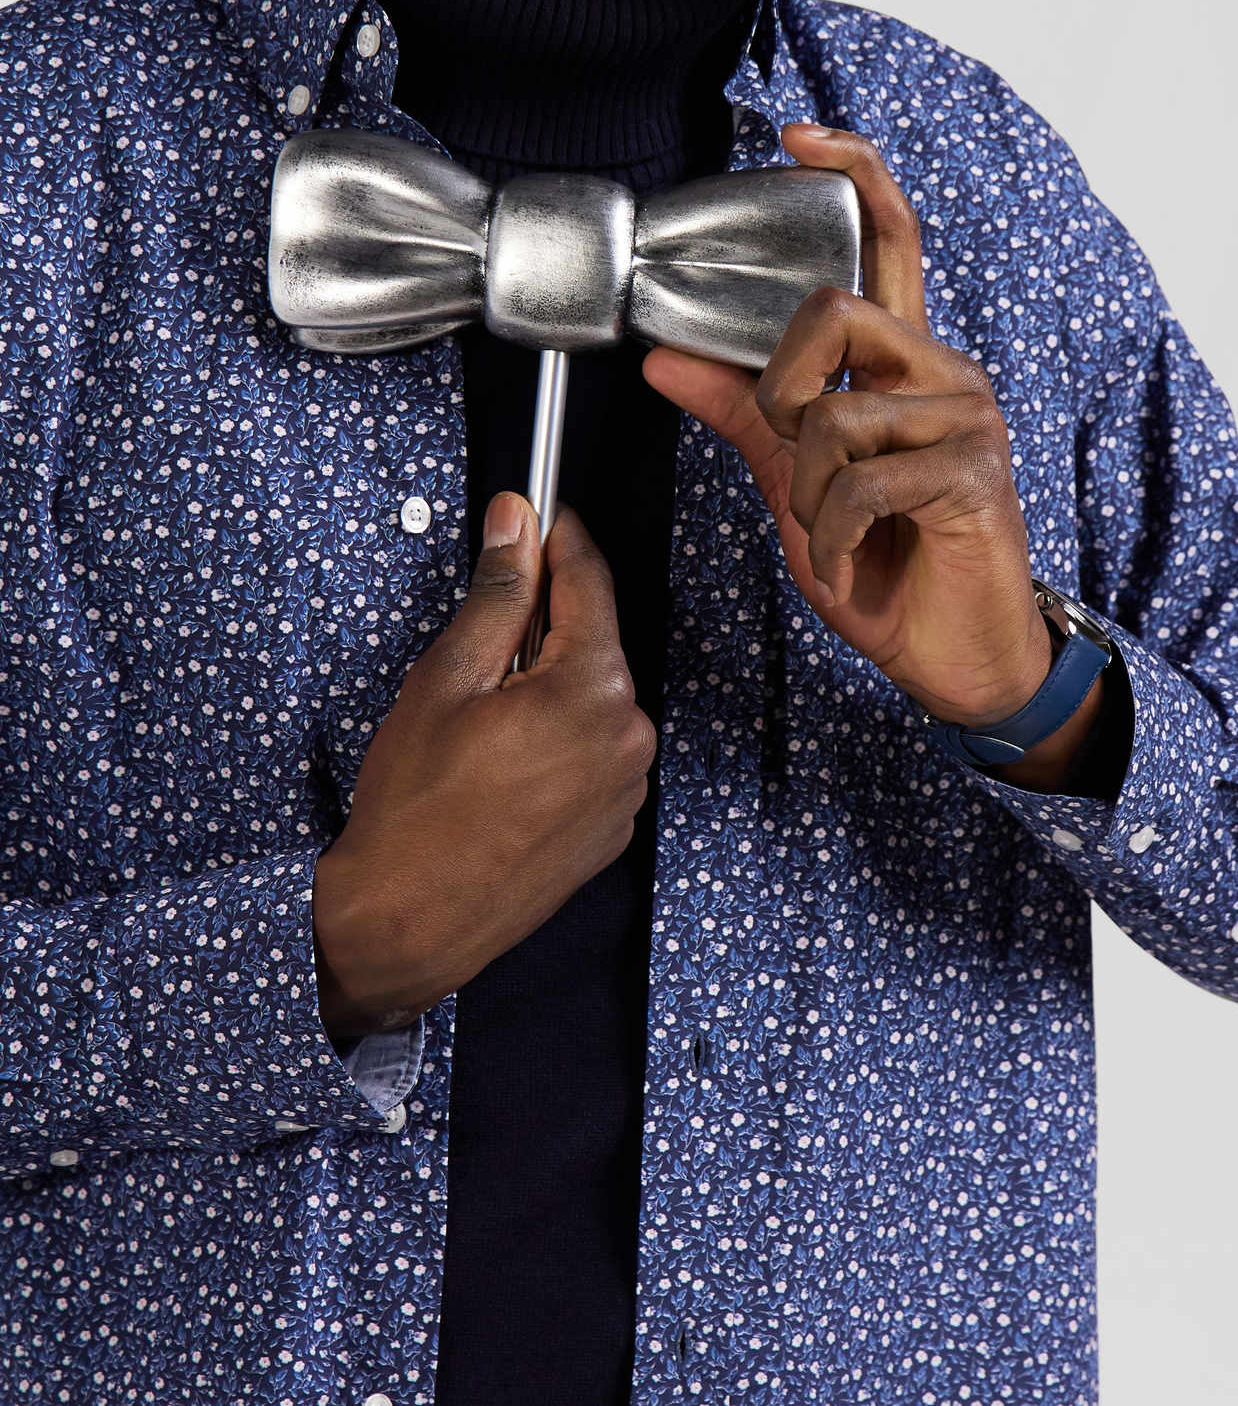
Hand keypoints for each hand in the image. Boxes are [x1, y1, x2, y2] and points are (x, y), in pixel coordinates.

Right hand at [312, 495, 656, 1041]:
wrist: (406, 924)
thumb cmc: (416, 807)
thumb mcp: (447, 678)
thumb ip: (497, 594)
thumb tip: (518, 523)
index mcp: (594, 690)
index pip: (590, 582)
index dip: (559, 540)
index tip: (538, 515)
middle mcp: (629, 738)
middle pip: (593, 644)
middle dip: (544, 630)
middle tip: (480, 647)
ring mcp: (626, 790)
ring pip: (592, 702)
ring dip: (550, 690)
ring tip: (482, 726)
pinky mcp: (612, 829)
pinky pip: (593, 756)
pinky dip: (558, 743)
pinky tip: (502, 767)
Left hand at [640, 121, 1107, 787]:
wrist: (957, 660)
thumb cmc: (888, 563)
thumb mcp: (794, 482)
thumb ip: (740, 413)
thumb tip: (663, 355)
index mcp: (903, 361)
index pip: (889, 239)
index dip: (851, 177)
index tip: (798, 137)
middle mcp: (942, 372)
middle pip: (835, 309)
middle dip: (779, 387)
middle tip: (788, 451)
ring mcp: (966, 419)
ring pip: (834, 415)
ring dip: (805, 494)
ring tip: (831, 536)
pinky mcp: (974, 475)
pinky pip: (861, 485)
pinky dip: (834, 540)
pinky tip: (853, 570)